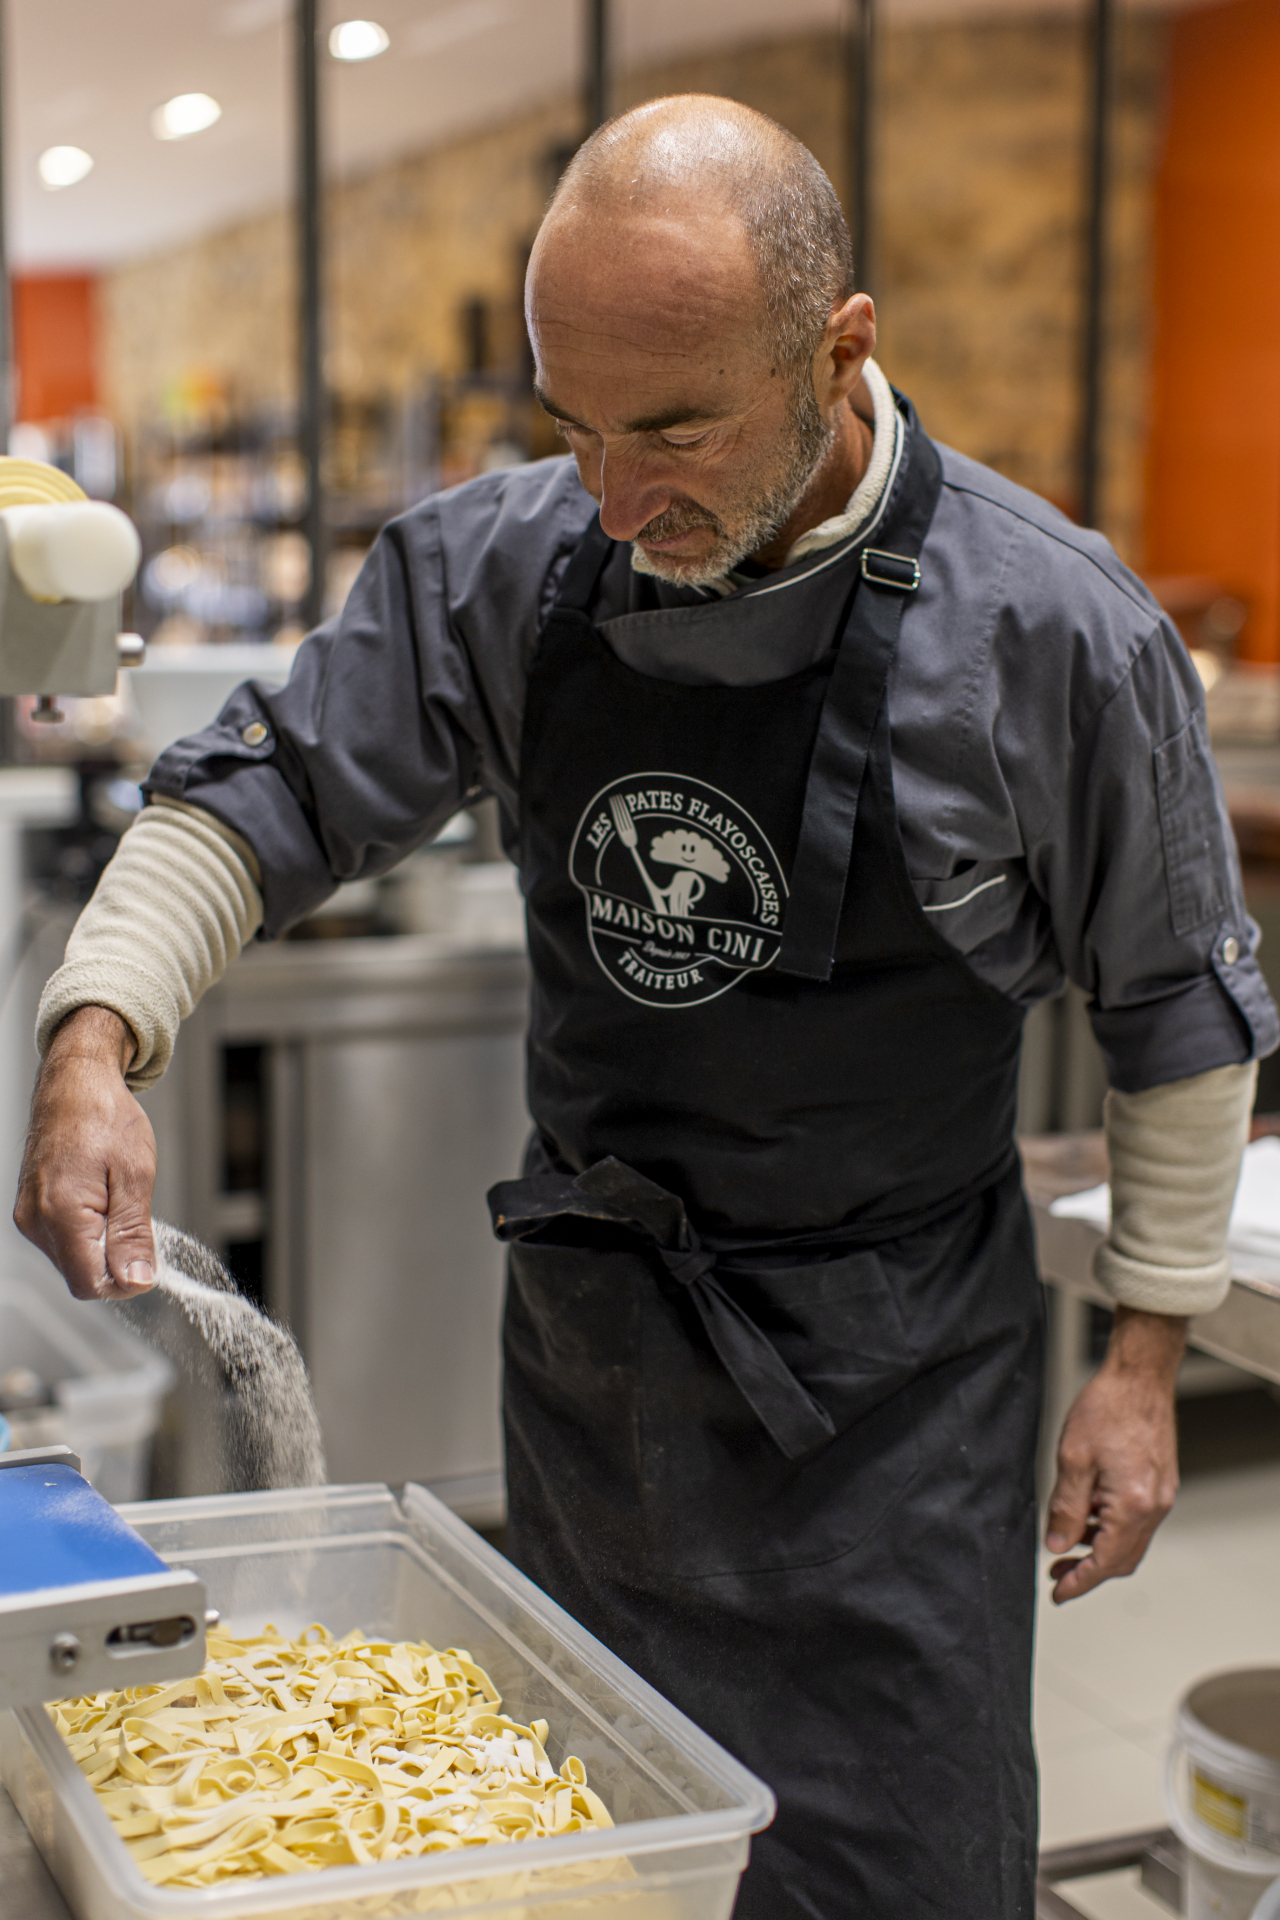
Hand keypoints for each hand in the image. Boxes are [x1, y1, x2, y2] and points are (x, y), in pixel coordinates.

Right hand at [14, 1005, 156, 1299]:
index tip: (148, 1258)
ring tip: (116, 1197)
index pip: (90, 1284)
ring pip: (74, 1259)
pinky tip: (101, 1197)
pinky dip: (90, 1230)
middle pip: (83, 1275)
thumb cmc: (104, 1116)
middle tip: (135, 1214)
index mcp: (61, 1213)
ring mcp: (30, 1216)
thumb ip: (133, 1234)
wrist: (75, 1083)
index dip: (125, 1281)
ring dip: (104, 1243)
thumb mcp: (135, 1176)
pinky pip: (65, 1241)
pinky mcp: (31, 1211)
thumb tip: (137, 1280)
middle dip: (117, 1258)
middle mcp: (36, 1220)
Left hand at [1045, 1305, 1185, 1603]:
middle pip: (1123, 1558)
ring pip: (1130, 1540)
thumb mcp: (1072, 1459)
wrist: (1139, 1376)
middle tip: (1057, 1574)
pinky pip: (1137, 1520)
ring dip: (1099, 1549)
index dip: (1079, 1582)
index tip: (1058, 1594)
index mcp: (1132, 1504)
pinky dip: (1112, 1528)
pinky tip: (1087, 1518)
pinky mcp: (1160, 1482)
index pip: (1106, 1561)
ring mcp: (1161, 1494)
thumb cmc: (1107, 1408)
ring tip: (1066, 1546)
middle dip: (1088, 1571)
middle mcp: (1154, 1505)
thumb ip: (1066, 1507)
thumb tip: (1057, 1545)